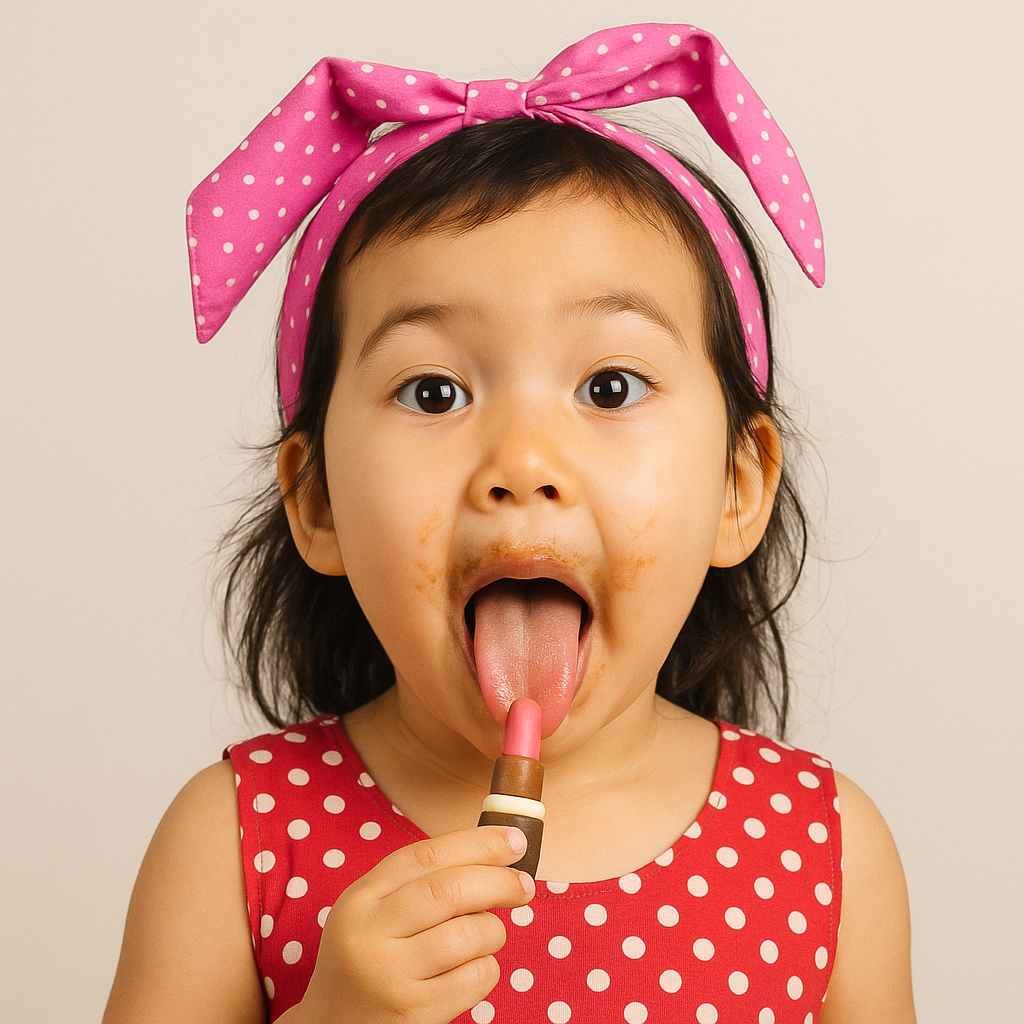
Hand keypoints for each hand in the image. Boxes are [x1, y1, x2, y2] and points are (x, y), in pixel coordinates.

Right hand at [289, 825, 533, 1023]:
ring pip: (470, 934)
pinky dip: (487, 969)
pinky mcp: (414, 1014)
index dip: (478, 843)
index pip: (426, 855)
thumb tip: (495, 854)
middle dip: (499, 881)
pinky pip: (475, 978)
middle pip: (451, 890)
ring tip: (484, 937)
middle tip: (523, 886)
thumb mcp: (372, 913)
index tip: (515, 841)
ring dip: (493, 931)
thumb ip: (418, 884)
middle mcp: (369, 934)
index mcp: (359, 899)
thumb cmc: (366, 961)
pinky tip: (471, 971)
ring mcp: (389, 977)